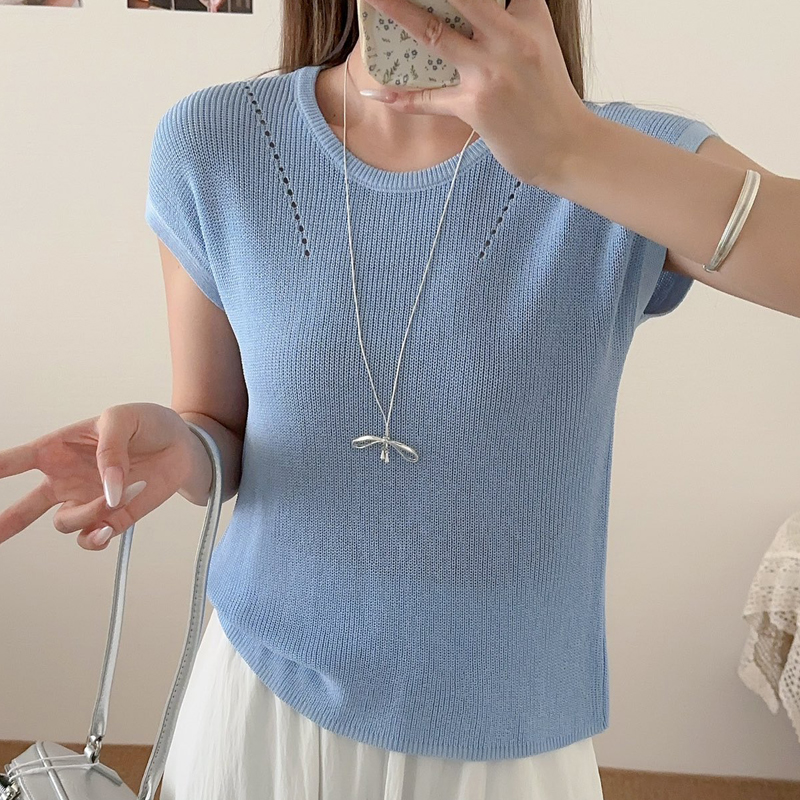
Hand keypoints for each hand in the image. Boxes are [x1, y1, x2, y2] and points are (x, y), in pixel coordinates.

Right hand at [0, 403, 198, 550]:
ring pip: (64, 523)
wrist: (183, 444)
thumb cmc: (149, 424)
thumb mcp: (123, 419)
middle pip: (25, 506)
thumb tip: (107, 490)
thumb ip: (110, 449)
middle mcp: (67, 478)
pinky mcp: (111, 517)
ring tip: (116, 496)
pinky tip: (106, 529)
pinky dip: (96, 537)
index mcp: (60, 448)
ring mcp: (87, 500)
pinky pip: (91, 538)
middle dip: (4, 522)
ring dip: (86, 514)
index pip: (17, 460)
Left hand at [360, 0, 594, 186]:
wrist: (567, 147)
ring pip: (435, 35)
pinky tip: (378, 92)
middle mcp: (510, 39)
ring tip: (373, 0)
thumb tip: (473, 15)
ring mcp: (491, 72)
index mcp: (529, 18)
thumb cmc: (550, 100)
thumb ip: (515, 20)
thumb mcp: (541, 46)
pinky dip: (402, 98)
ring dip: (399, 13)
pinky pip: (430, 100)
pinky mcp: (476, 107)